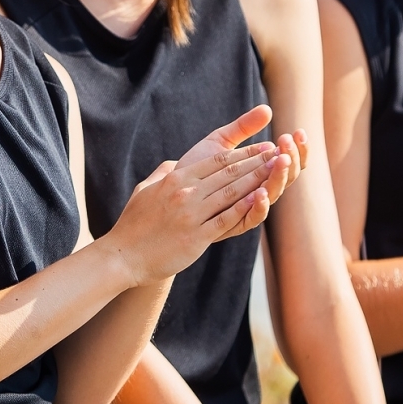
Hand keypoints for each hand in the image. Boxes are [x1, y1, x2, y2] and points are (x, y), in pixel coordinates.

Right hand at [110, 111, 293, 286]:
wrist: (123, 256)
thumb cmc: (133, 223)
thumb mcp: (146, 189)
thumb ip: (163, 174)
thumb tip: (174, 164)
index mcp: (175, 178)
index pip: (217, 161)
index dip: (243, 153)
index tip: (263, 147)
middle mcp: (185, 192)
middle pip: (229, 173)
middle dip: (257, 162)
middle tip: (279, 154)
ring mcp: (190, 214)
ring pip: (231, 193)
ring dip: (257, 181)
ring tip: (276, 173)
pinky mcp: (195, 236)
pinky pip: (225, 220)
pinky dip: (245, 209)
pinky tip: (261, 200)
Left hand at [175, 104, 309, 207]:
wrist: (168, 193)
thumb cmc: (196, 168)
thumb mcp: (220, 143)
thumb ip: (243, 128)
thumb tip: (267, 109)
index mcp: (261, 172)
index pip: (290, 161)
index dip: (298, 149)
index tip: (298, 132)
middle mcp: (260, 190)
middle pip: (287, 178)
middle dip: (291, 159)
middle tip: (287, 142)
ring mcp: (248, 208)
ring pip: (273, 196)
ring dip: (278, 178)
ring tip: (280, 160)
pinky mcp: (233, 223)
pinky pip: (252, 219)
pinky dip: (258, 206)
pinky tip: (260, 191)